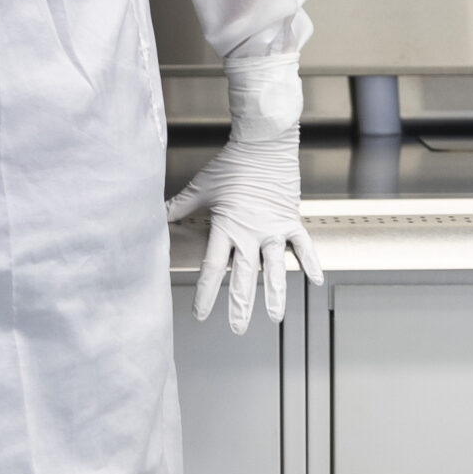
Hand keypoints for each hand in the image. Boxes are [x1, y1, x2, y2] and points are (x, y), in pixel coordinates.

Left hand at [164, 56, 320, 332]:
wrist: (264, 143)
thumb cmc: (231, 163)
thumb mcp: (201, 187)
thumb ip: (180, 206)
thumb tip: (158, 215)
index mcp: (227, 227)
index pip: (214, 269)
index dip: (207, 294)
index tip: (202, 314)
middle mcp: (251, 233)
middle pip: (245, 278)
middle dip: (240, 306)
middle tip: (238, 330)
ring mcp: (274, 229)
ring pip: (276, 270)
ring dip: (276, 295)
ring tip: (275, 318)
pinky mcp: (291, 220)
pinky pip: (303, 246)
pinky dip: (311, 263)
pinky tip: (314, 282)